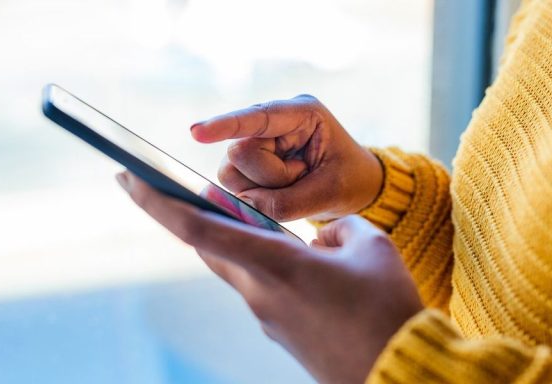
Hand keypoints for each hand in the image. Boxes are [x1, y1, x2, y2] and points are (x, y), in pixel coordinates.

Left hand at [117, 171, 421, 383]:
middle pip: (210, 246)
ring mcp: (267, 318)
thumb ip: (337, 229)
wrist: (396, 373)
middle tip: (190, 190)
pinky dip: (270, 268)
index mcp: (274, 265)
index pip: (197, 229)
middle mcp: (258, 293)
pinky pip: (263, 289)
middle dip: (192, 216)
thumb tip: (320, 238)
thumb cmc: (386, 310)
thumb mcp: (370, 247)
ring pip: (238, 267)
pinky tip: (312, 270)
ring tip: (277, 229)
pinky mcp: (281, 333)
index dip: (156, 201)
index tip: (126, 178)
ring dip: (243, 242)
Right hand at [190, 95, 382, 221]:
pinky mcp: (248, 162)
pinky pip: (235, 186)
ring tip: (295, 184)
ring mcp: (257, 141)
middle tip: (301, 178)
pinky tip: (283, 190)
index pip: (259, 117)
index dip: (226, 125)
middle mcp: (273, 122)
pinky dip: (259, 197)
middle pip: (240, 153)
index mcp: (302, 113)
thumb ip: (286, 202)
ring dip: (263, 189)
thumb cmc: (349, 180)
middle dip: (267, 178)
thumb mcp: (329, 192)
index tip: (196, 133)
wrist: (355, 185)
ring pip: (232, 173)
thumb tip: (242, 205)